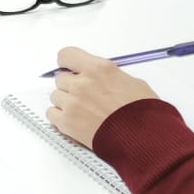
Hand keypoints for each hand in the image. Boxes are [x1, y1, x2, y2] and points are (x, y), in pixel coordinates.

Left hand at [45, 47, 160, 147]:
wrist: (143, 138)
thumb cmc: (142, 113)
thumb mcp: (132, 83)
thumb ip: (108, 76)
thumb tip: (97, 77)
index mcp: (99, 69)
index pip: (67, 55)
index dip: (67, 62)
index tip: (69, 67)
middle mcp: (82, 84)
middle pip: (61, 78)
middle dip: (71, 86)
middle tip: (84, 95)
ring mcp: (72, 103)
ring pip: (55, 96)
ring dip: (65, 102)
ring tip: (83, 111)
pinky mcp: (66, 122)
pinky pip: (51, 113)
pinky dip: (59, 116)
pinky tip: (74, 119)